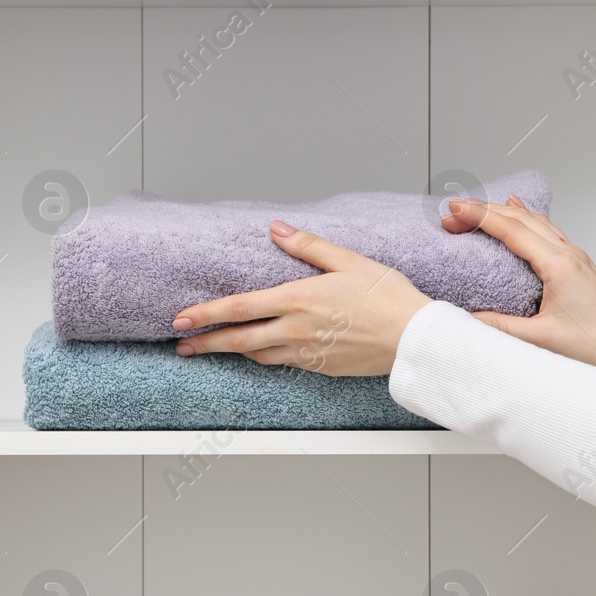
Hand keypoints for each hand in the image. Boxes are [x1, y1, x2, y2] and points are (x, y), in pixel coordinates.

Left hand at [171, 220, 432, 375]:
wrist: (415, 338)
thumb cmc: (387, 296)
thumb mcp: (348, 261)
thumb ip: (308, 246)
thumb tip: (277, 228)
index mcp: (298, 300)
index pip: (239, 308)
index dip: (206, 314)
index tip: (181, 319)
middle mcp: (295, 330)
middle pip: (239, 340)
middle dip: (205, 343)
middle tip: (181, 345)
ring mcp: (306, 353)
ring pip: (257, 356)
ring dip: (230, 353)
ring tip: (210, 350)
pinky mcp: (320, 367)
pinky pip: (281, 363)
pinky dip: (262, 358)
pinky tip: (256, 354)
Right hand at [442, 196, 595, 391]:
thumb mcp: (541, 340)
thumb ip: (501, 327)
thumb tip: (468, 317)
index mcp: (559, 265)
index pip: (512, 230)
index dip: (479, 217)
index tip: (453, 210)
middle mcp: (568, 254)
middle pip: (521, 218)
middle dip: (484, 211)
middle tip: (452, 213)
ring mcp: (575, 257)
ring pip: (535, 221)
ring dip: (503, 212)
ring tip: (475, 210)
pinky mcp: (578, 266)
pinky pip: (547, 232)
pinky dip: (526, 219)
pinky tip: (520, 212)